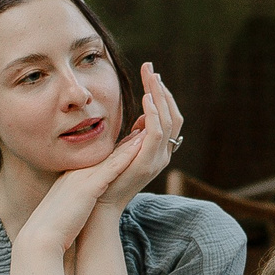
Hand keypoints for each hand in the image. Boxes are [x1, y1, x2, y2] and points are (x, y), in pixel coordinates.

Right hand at [15, 141, 142, 259]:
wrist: (39, 237)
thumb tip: (77, 207)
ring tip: (145, 132)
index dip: (113, 152)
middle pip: (105, 156)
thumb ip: (71, 203)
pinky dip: (125, 158)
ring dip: (129, 145)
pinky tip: (138, 149)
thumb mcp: (62, 211)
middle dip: (124, 143)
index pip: (96, 162)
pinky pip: (110, 170)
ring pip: (110, 158)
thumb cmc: (50, 230)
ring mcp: (81, 179)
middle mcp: (76, 174)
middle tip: (142, 129)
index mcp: (70, 180)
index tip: (128, 143)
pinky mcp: (87, 189)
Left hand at [96, 64, 183, 213]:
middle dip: (162, 89)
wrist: (100, 205)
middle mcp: (164, 154)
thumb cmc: (106, 178)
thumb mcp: (124, 150)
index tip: (150, 75)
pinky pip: (157, 133)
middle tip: (150, 69)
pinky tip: (146, 98)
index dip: (162, 95)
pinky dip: (154, 113)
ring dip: (159, 96)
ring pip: (169, 120)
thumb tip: (142, 117)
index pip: (169, 117)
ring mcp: (158, 159)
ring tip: (150, 78)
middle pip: (174, 115)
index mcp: (159, 151)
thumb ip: (135, 136)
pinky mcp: (147, 162)